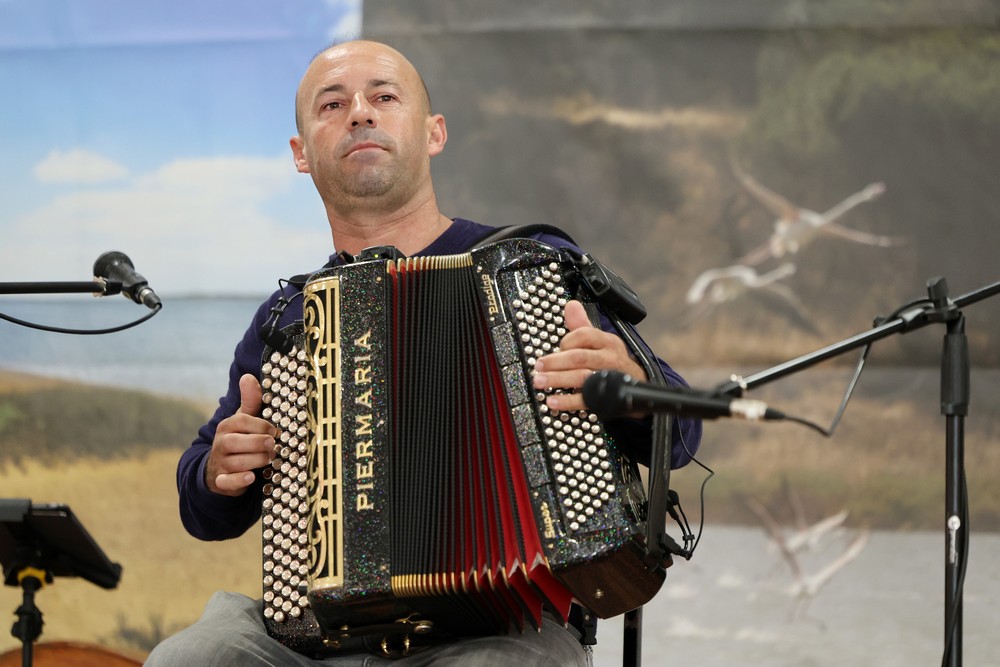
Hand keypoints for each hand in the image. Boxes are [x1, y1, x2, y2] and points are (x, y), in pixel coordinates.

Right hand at [205, 373, 276, 495]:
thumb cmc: (239, 439)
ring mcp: (220, 463)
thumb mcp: (243, 420)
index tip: (275, 431)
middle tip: (273, 445)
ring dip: (256, 461)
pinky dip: (238, 480)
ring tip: (268, 459)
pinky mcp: (221, 481)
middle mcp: (221, 443)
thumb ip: (250, 401)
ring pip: (236, 462)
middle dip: (258, 443)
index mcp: (228, 426)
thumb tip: (248, 376)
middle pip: (236, 442)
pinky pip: (226, 482)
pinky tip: (251, 477)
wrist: (219, 467)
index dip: (261, 425)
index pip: (242, 421)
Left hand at [532, 300, 646, 412]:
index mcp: (607, 342)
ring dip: (558, 379)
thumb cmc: (611, 362)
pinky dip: (567, 401)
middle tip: (538, 367)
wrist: (637, 385)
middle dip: (555, 362)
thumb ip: (582, 325)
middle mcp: (610, 358)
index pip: (584, 335)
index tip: (555, 349)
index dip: (566, 341)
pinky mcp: (607, 398)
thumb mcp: (600, 341)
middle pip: (580, 357)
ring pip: (582, 377)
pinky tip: (553, 401)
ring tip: (540, 382)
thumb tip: (571, 305)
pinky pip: (586, 399)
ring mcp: (609, 378)